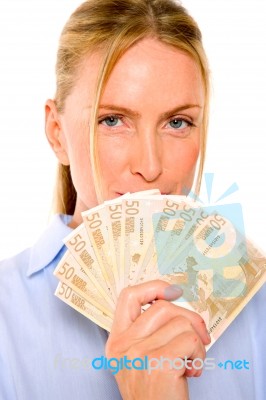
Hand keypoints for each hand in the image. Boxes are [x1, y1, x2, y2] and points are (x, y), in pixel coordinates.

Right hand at [105, 280, 210, 399]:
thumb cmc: (154, 394)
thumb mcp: (138, 359)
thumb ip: (146, 332)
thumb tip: (173, 300)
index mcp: (116, 341)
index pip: (127, 296)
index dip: (152, 287)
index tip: (172, 292)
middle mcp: (123, 346)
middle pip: (162, 307)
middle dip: (189, 318)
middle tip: (200, 336)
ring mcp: (138, 355)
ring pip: (181, 323)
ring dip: (196, 342)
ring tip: (191, 361)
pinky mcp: (158, 365)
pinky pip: (190, 340)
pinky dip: (200, 354)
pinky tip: (192, 371)